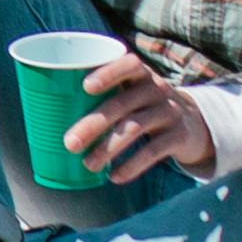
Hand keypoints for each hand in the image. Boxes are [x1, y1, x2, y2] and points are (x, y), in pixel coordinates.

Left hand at [66, 53, 221, 186]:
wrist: (193, 123)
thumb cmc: (145, 105)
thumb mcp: (132, 92)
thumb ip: (104, 95)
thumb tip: (48, 113)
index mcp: (141, 74)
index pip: (129, 65)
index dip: (108, 73)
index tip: (85, 86)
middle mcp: (157, 89)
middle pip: (123, 104)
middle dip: (93, 124)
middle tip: (69, 143)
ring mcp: (170, 112)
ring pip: (135, 128)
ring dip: (108, 148)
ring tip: (88, 165)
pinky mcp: (179, 136)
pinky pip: (154, 151)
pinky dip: (132, 165)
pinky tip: (115, 177)